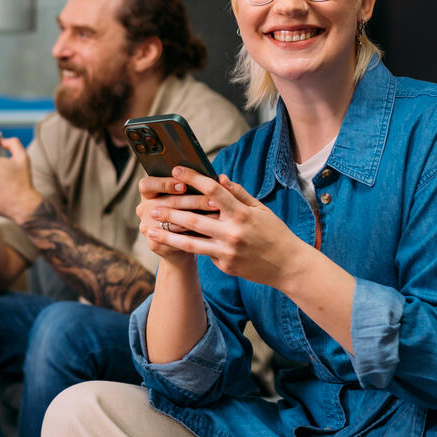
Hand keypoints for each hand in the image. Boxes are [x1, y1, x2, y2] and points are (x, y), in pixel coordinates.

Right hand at [135, 172, 209, 263]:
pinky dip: (194, 234)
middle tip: (213, 202)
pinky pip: (175, 239)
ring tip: (217, 216)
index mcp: (148, 193)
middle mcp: (144, 209)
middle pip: (166, 203)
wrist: (185, 243)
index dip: (164, 184)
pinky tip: (210, 232)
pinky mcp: (154, 244)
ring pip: (172, 222)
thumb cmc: (188, 212)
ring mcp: (146, 227)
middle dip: (193, 201)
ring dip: (197, 218)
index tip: (184, 186)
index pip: (147, 184)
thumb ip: (196, 185)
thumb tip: (220, 178)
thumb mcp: (188, 195)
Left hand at [140, 167, 305, 286]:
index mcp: (242, 214)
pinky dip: (188, 246)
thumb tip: (219, 178)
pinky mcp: (224, 266)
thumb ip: (238, 194)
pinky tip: (170, 241)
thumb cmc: (274, 233)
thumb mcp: (260, 209)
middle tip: (152, 206)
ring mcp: (227, 252)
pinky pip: (203, 253)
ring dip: (167, 235)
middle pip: (194, 220)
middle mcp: (232, 233)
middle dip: (170, 212)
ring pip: (190, 243)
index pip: (212, 191)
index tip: (176, 169)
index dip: (193, 178)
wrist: (288, 266)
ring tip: (149, 230)